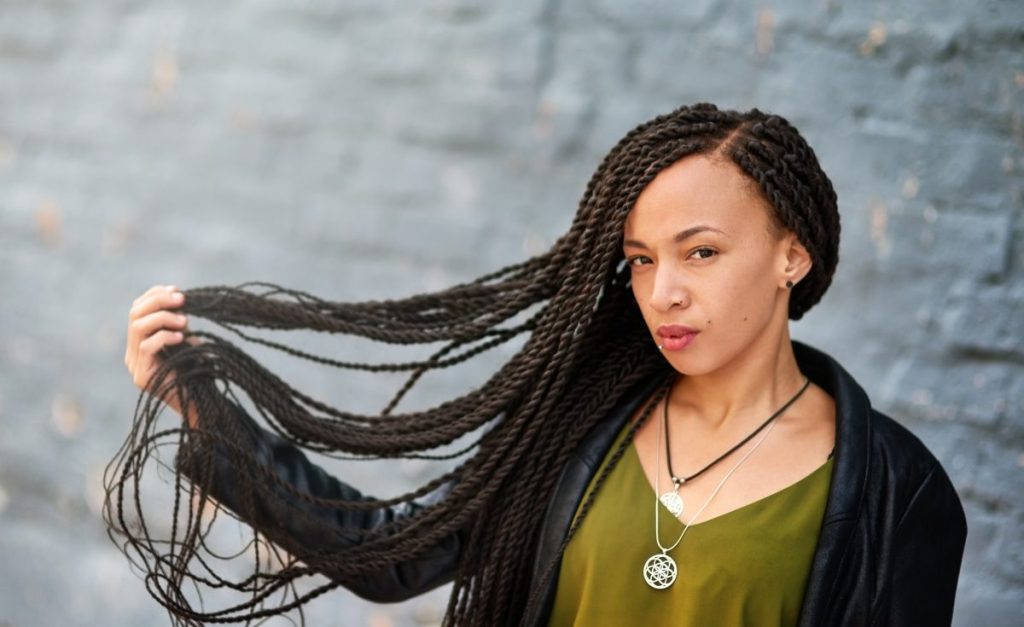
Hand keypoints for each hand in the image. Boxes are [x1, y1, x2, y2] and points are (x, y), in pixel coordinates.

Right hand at [124, 284, 199, 422]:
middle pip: (134, 315)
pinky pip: (146, 347)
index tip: (176, 290)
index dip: (154, 296)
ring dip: (163, 318)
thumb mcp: (186, 340)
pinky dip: (163, 336)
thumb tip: (178, 295)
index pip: (137, 310)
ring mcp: (134, 366)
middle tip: (182, 299)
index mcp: (139, 342)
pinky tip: (180, 337)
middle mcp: (132, 353)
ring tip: (185, 321)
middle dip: (158, 302)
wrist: (201, 402)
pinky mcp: (142, 377)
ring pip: (137, 328)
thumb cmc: (196, 369)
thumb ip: (177, 322)